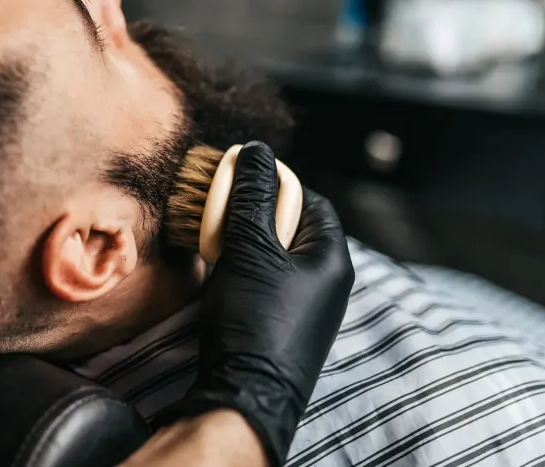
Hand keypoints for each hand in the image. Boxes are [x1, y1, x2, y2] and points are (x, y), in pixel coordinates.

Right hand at [160, 141, 353, 465]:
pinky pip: (262, 282)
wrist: (245, 394)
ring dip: (242, 240)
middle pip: (291, 227)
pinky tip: (216, 270)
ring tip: (212, 236)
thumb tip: (256, 149)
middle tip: (220, 205)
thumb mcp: (251, 249)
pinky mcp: (279, 325)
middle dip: (254, 212)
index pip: (312, 201)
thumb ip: (253, 197)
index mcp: (332, 258)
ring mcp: (303, 307)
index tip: (242, 176)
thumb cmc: (255, 319)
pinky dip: (240, 268)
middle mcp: (324, 282)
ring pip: (273, 255)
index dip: (277, 182)